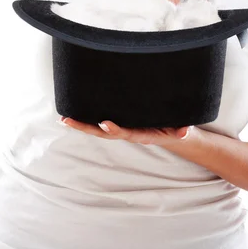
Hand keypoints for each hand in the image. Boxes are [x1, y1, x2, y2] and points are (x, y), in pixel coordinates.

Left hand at [59, 116, 193, 145]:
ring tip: (63, 119)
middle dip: (86, 128)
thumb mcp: (180, 130)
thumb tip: (184, 132)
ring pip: (100, 128)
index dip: (115, 129)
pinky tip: (75, 113)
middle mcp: (129, 133)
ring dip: (82, 125)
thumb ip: (181, 131)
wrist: (174, 134)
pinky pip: (102, 122)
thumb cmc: (175, 129)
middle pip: (104, 133)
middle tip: (68, 121)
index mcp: (142, 134)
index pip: (126, 132)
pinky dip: (88, 120)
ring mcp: (123, 128)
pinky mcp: (121, 121)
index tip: (104, 123)